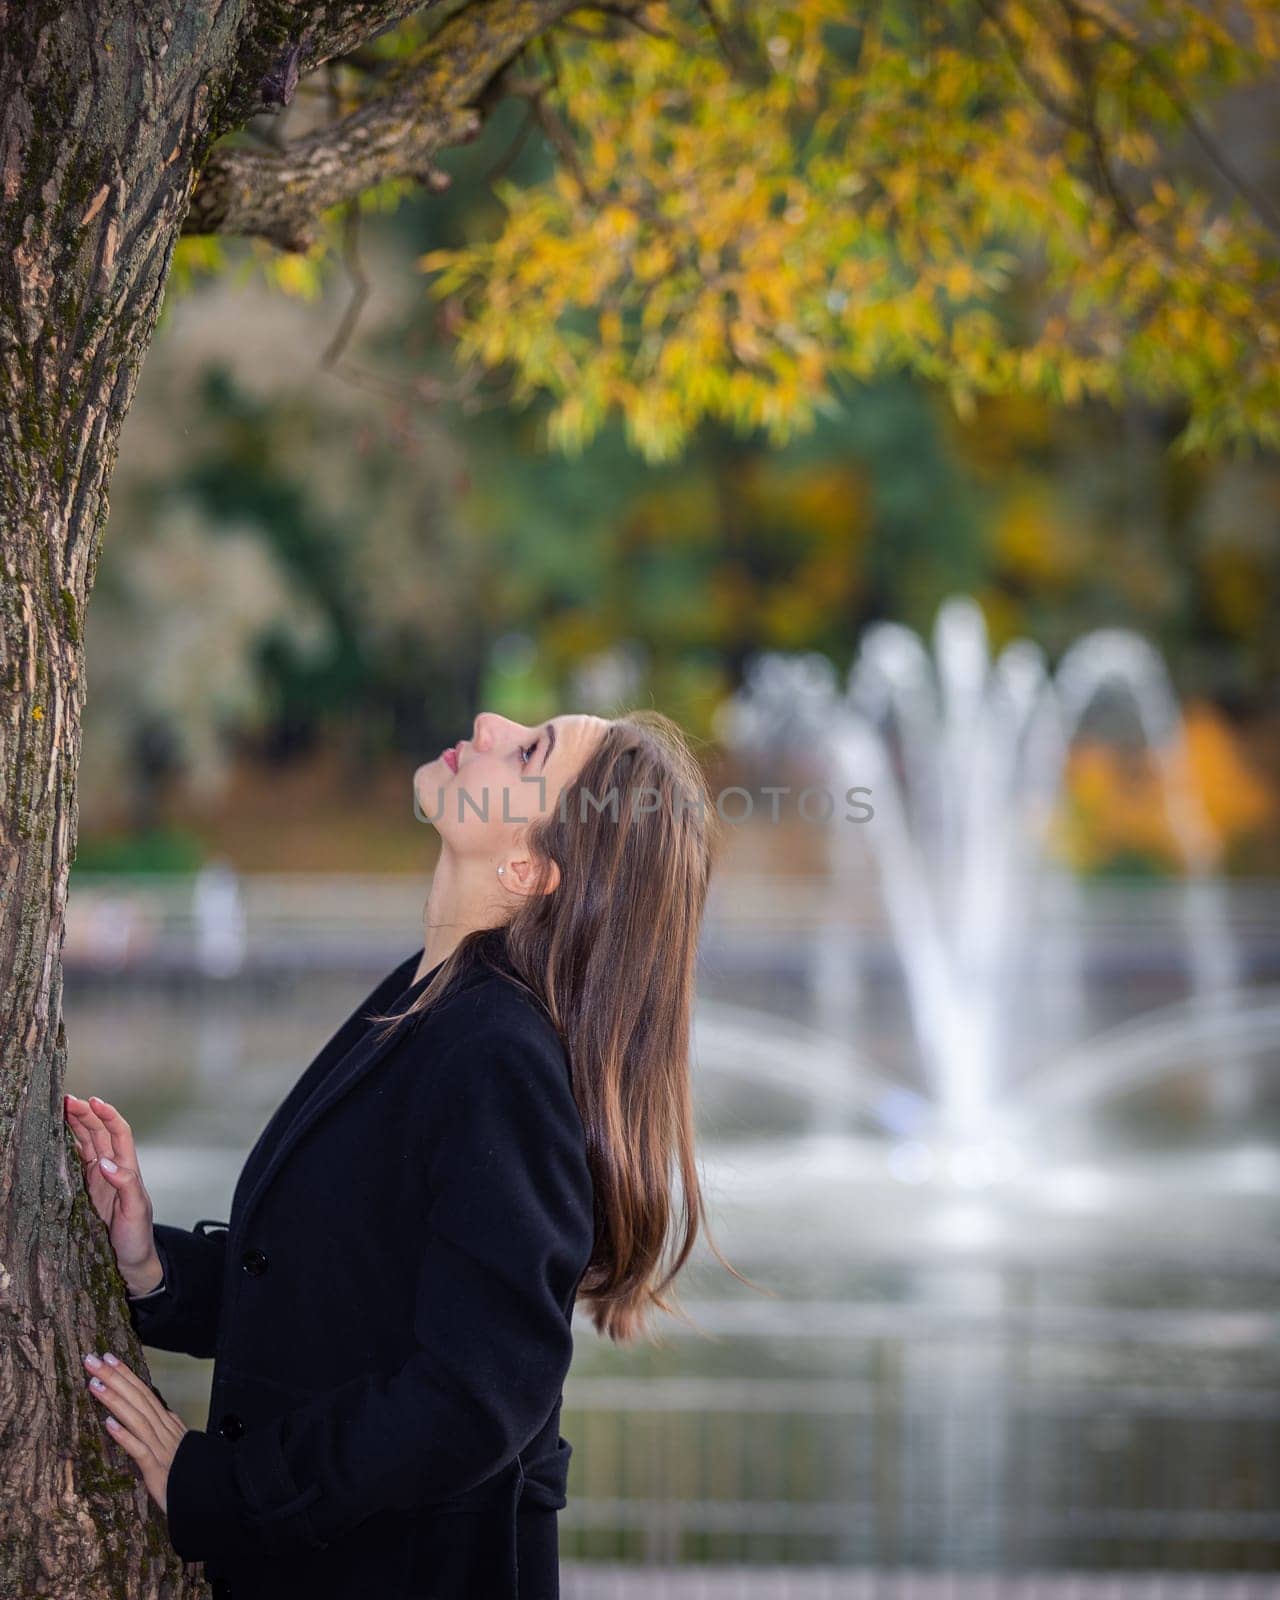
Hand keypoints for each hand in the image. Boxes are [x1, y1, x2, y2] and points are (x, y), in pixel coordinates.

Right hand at [65, 1094, 161, 1293]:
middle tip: (65, 1100)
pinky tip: (55, 1138)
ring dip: (75, 1126)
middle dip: (85, 1115)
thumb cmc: (137, 1237)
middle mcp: (113, 1169)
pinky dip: (66, 1148)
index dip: (108, 1115)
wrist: (130, 1262)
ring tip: (59, 1110)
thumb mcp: (136, 1212)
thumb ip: (126, 1186)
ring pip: (86, 1144)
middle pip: (99, 1134)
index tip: (94, 1101)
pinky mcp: (85, 1190)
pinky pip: (75, 1163)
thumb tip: (105, 1163)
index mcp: (127, 1169)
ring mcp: (98, 1179)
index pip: (119, 1133)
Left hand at [83, 1350, 187, 1513]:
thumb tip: (161, 1410)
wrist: (215, 1495)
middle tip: (92, 1359)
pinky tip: (109, 1424)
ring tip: (95, 1384)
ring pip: (136, 1418)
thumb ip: (169, 1428)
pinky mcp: (158, 1471)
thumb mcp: (180, 1445)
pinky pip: (140, 1450)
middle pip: (137, 1398)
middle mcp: (164, 1431)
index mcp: (167, 1424)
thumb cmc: (192, 1474)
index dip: (126, 1374)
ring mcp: (161, 1449)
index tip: (108, 1357)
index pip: (144, 1392)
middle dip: (114, 1377)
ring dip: (115, 1400)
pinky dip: (125, 1436)